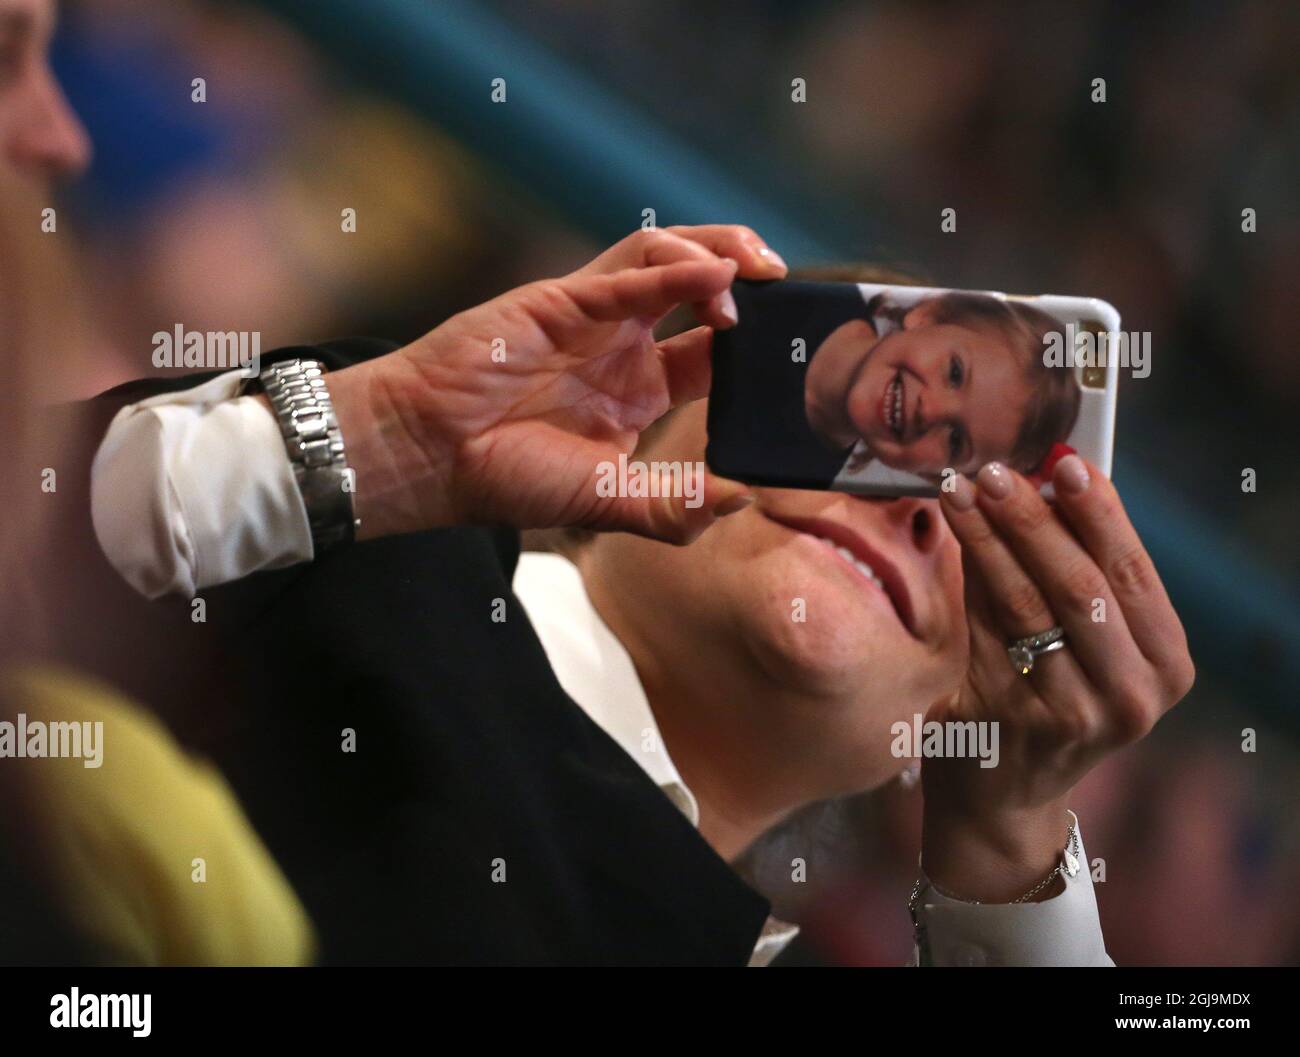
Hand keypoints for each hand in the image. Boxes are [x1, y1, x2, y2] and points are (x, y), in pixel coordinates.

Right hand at [327, 225, 786, 542]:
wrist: (429, 456)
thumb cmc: (508, 478)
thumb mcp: (607, 502)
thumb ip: (672, 505)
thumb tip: (744, 499)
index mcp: (640, 391)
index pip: (716, 354)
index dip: (757, 347)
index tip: (796, 352)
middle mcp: (623, 347)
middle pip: (703, 292)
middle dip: (752, 281)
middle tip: (790, 291)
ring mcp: (594, 317)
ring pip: (669, 259)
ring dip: (720, 256)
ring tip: (758, 274)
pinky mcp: (561, 297)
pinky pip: (625, 271)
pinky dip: (672, 268)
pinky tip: (712, 275)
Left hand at [922, 455, 1194, 901]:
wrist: (1005, 793)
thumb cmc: (1052, 693)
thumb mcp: (1092, 643)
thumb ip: (1081, 571)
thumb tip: (1050, 476)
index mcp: (1165, 664)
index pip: (1132, 574)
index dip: (1099, 514)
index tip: (1066, 463)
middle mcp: (1130, 696)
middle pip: (1079, 586)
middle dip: (1033, 519)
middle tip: (995, 471)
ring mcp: (1069, 716)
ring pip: (1024, 606)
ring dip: (988, 539)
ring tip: (960, 491)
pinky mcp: (1007, 723)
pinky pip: (982, 634)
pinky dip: (963, 581)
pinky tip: (945, 540)